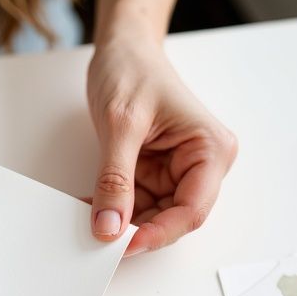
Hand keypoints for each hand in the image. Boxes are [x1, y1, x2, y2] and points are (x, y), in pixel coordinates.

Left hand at [87, 33, 236, 255]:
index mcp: (210, 150)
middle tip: (100, 238)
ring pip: (150, 215)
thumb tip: (109, 226)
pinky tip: (87, 206)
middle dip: (136, 230)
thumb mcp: (121, 125)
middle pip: (173, 217)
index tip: (124, 246)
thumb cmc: (133, 71)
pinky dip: (110, 208)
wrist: (122, 49)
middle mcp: (199, 164)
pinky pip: (134, 202)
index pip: (192, 210)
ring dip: (119, 221)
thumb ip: (115, 179)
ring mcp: (176, 170)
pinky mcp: (153, 172)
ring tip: (87, 219)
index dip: (159, 233)